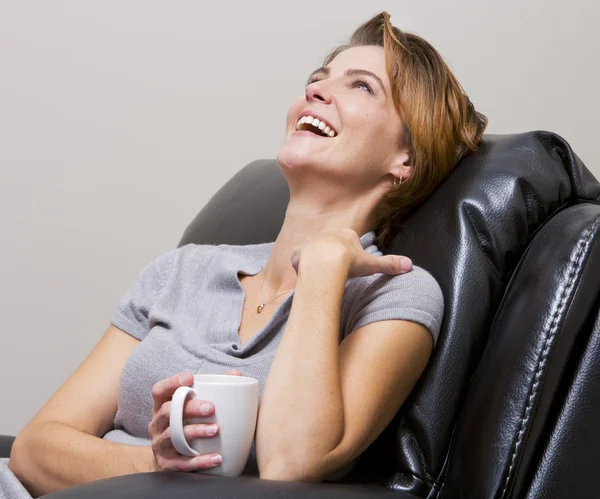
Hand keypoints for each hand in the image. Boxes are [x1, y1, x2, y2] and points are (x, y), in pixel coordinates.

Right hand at [148, 369, 241, 471]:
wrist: (174, 462)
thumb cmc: (187, 426)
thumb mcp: (192, 408)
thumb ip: (213, 390)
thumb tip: (234, 374)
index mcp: (162, 406)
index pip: (159, 390)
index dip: (171, 382)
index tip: (190, 378)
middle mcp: (157, 424)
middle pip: (168, 412)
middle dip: (189, 408)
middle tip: (211, 408)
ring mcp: (160, 445)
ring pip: (173, 436)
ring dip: (195, 432)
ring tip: (215, 430)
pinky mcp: (166, 465)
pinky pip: (182, 463)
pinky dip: (200, 461)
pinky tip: (217, 458)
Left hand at [290, 228, 412, 277]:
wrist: (324, 264)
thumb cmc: (349, 263)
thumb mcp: (372, 264)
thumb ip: (389, 264)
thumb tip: (410, 264)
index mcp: (346, 234)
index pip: (349, 244)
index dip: (350, 256)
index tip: (351, 267)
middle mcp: (328, 234)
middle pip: (332, 247)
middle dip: (333, 258)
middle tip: (337, 273)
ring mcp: (312, 242)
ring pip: (315, 252)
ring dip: (317, 263)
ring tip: (322, 277)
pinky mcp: (298, 251)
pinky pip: (300, 259)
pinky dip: (303, 267)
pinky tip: (308, 276)